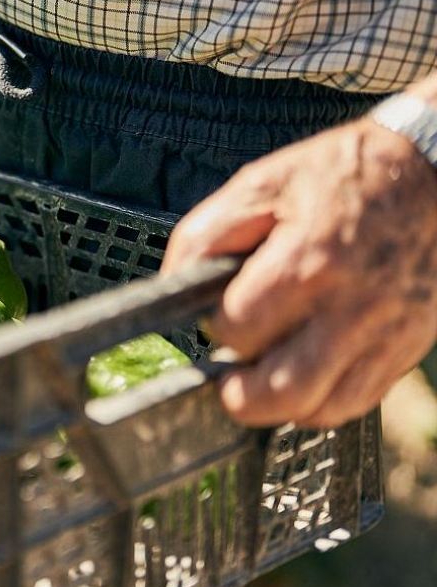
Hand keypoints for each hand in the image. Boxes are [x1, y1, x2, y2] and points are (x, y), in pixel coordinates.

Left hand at [164, 117, 436, 427]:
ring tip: (263, 379)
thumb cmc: (341, 176)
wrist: (433, 176)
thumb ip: (205, 236)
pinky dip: (321, 404)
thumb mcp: (260, 184)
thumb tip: (175, 286)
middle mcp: (351, 309)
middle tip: (228, 375)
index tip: (222, 311)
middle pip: (280, 392)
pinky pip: (357, 404)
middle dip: (240, 392)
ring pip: (319, 410)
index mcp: (308, 264)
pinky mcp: (407, 348)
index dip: (219, 325)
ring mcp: (385, 335)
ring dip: (279, 405)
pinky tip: (303, 377)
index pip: (239, 329)